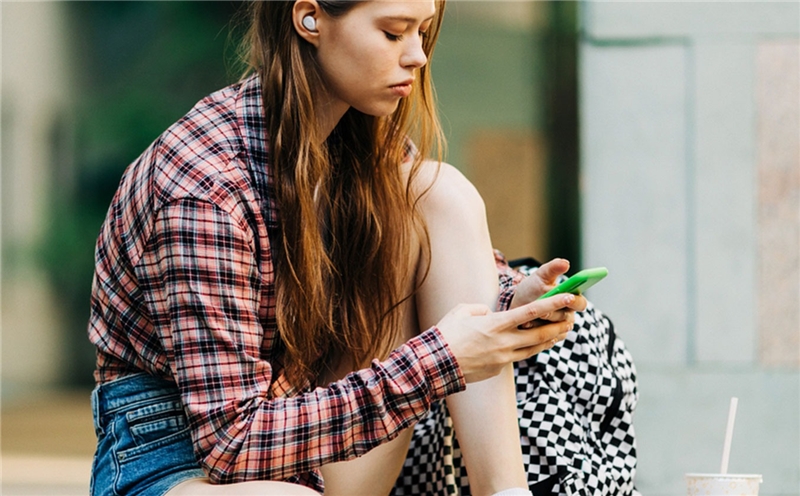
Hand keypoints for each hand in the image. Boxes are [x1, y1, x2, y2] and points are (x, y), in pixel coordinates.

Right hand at [436, 294, 576, 382]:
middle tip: (571, 321)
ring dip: (548, 341)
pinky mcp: (497, 370)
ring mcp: (502, 358)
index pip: (531, 311)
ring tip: (560, 334)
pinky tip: (526, 346)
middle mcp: (503, 342)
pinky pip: (514, 358)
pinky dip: (522, 350)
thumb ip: (479, 309)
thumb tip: (489, 314)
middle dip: (557, 327)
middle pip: (539, 335)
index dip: (552, 303)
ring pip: (532, 349)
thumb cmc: (446, 335)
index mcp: (495, 324)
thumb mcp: (461, 312)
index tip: (568, 297)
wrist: (435, 365)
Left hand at [509, 258, 586, 335]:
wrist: (517, 304)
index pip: (580, 303)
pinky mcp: (551, 338)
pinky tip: (527, 325)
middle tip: (542, 310)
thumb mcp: (541, 276)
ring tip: (528, 318)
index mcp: (571, 298)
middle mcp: (568, 314)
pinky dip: (536, 332)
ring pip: (555, 329)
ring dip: (541, 322)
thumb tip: (565, 262)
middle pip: (567, 318)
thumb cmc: (533, 288)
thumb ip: (553, 268)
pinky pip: (547, 338)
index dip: (575, 301)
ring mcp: (560, 327)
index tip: (568, 297)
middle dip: (553, 313)